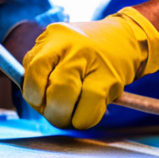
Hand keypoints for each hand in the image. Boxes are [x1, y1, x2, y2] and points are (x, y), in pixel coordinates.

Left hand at [22, 8, 158, 129]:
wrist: (125, 37)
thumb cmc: (83, 49)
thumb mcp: (58, 46)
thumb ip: (40, 68)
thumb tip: (33, 99)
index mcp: (56, 37)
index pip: (35, 69)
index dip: (33, 93)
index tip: (39, 100)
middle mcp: (75, 48)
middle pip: (55, 88)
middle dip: (50, 111)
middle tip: (54, 113)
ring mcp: (95, 63)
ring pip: (69, 100)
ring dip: (65, 118)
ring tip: (69, 115)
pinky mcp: (112, 80)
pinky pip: (90, 111)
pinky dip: (83, 120)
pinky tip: (84, 114)